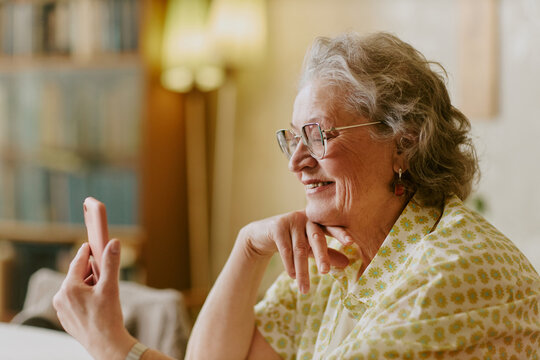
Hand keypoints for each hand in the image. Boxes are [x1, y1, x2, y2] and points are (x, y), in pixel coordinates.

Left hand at [53, 239, 135, 359]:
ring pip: (76, 288)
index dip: (86, 251)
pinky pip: (74, 301)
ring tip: (103, 291)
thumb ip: (110, 263)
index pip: (78, 262)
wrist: (106, 345)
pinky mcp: (66, 318)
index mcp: (69, 288)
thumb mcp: (110, 287)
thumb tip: (113, 243)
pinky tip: (97, 304)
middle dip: (90, 272)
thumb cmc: (108, 317)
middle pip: (77, 275)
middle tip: (104, 272)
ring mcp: (61, 310)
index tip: (91, 244)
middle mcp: (60, 297)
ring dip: (88, 285)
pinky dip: (85, 297)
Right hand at [239, 210, 350, 293]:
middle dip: (322, 256)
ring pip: (300, 249)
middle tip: (325, 272)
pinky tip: (292, 276)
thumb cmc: (292, 240)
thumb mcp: (310, 247)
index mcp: (318, 221)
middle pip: (316, 238)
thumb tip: (347, 263)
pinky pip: (285, 248)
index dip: (341, 234)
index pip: (331, 227)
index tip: (351, 243)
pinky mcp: (277, 227)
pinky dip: (289, 264)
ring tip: (304, 289)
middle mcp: (306, 218)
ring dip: (302, 270)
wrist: (263, 234)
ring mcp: (291, 220)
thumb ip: (327, 252)